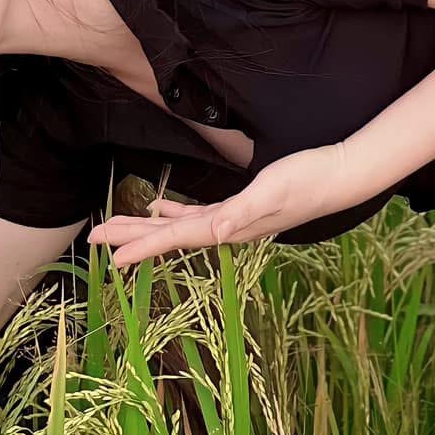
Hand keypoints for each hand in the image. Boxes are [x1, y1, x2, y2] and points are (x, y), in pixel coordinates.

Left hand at [87, 143, 357, 269]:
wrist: (340, 177)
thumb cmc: (309, 180)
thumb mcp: (274, 192)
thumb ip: (243, 214)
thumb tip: (214, 234)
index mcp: (230, 227)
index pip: (177, 240)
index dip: (143, 247)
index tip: (111, 257)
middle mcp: (227, 229)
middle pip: (170, 237)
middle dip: (132, 238)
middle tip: (94, 240)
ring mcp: (233, 221)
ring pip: (179, 228)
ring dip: (147, 229)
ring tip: (116, 229)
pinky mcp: (240, 208)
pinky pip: (197, 216)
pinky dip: (175, 214)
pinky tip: (161, 209)